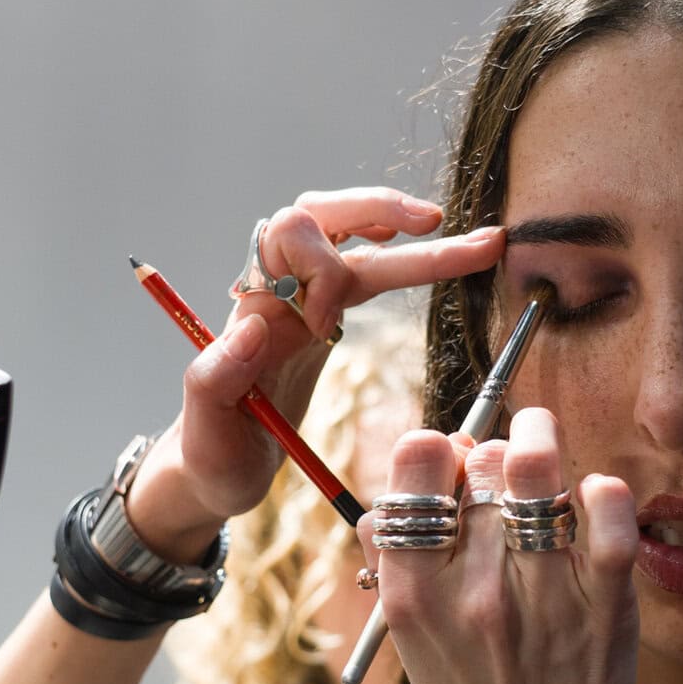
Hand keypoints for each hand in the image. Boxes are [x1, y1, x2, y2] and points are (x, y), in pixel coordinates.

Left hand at [127, 188, 502, 556]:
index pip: (286, 238)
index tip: (323, 328)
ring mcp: (301, 304)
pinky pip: (364, 270)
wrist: (215, 473)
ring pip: (353, 242)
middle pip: (322, 217)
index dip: (319, 269)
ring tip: (475, 241)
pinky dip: (403, 256)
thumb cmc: (211, 458)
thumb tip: (251, 324)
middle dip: (375, 210)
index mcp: (250, 309)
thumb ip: (217, 379)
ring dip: (407, 230)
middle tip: (430, 220)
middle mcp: (275, 295)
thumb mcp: (207, 432)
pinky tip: (430, 249)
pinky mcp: (324, 321)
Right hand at [365, 409, 637, 683]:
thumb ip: (398, 557)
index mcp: (411, 595)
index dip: (432, 447)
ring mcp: (542, 596)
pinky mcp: (605, 606)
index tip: (445, 457)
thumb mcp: (408, 640)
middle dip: (486, 450)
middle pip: (476, 462)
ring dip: (537, 441)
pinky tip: (588, 498)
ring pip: (536, 470)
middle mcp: (472, 591)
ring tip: (537, 440)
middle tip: (496, 465)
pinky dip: (599, 488)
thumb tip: (416, 469)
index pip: (412, 468)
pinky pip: (607, 510)